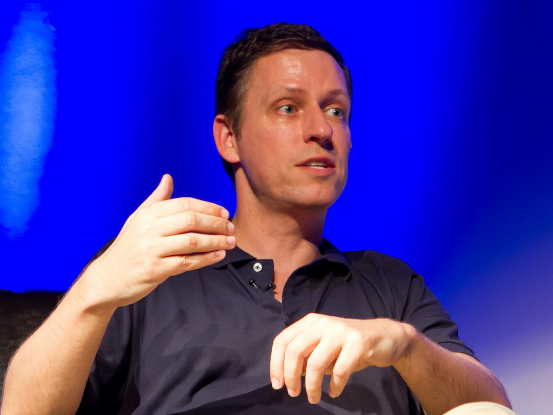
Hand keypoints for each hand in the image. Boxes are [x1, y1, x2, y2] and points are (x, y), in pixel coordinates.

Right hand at [80, 174, 235, 308]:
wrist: (107, 278)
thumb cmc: (127, 248)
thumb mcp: (138, 219)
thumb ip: (156, 199)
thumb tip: (168, 178)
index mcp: (148, 214)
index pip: (185, 204)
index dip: (209, 208)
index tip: (224, 213)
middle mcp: (149, 229)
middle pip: (191, 220)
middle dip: (216, 223)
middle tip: (231, 228)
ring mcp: (151, 249)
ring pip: (193, 242)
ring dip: (216, 241)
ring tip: (231, 241)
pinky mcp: (155, 269)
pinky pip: (188, 262)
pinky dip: (207, 258)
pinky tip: (219, 255)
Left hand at [269, 313, 415, 403]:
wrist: (385, 337)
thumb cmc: (348, 345)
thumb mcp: (323, 345)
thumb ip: (306, 356)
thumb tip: (288, 375)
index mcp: (310, 322)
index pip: (283, 341)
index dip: (276, 364)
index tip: (278, 384)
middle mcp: (323, 323)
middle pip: (295, 351)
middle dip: (290, 376)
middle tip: (293, 393)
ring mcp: (341, 332)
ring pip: (315, 363)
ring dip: (312, 387)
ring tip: (313, 398)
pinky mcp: (358, 343)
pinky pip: (340, 371)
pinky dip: (334, 386)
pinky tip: (334, 392)